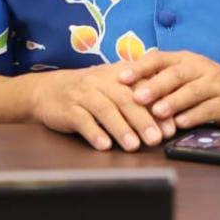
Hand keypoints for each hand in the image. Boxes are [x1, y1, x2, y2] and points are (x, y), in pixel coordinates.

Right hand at [27, 63, 175, 152]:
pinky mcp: (67, 109)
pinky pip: (82, 120)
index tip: (172, 125)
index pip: (141, 87)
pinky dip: (94, 133)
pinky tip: (104, 145)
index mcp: (116, 74)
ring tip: (133, 146)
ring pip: (105, 109)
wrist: (47, 89)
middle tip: (157, 138)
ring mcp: (83, 94)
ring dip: (121, 128)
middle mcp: (100, 80)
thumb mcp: (112, 84)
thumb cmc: (88, 90)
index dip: (158, 105)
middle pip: (125, 98)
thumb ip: (137, 94)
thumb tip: (168, 115)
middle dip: (143, 119)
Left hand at [118, 50, 219, 129]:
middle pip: (175, 74)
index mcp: (185, 59)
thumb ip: (162, 80)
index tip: (120, 77)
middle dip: (155, 85)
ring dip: (174, 101)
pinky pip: (209, 108)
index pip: (159, 58)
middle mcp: (199, 68)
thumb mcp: (187, 76)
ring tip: (157, 112)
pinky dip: (194, 116)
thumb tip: (127, 88)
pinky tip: (181, 124)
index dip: (140, 67)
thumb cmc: (210, 84)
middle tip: (136, 96)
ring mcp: (215, 84)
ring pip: (192, 91)